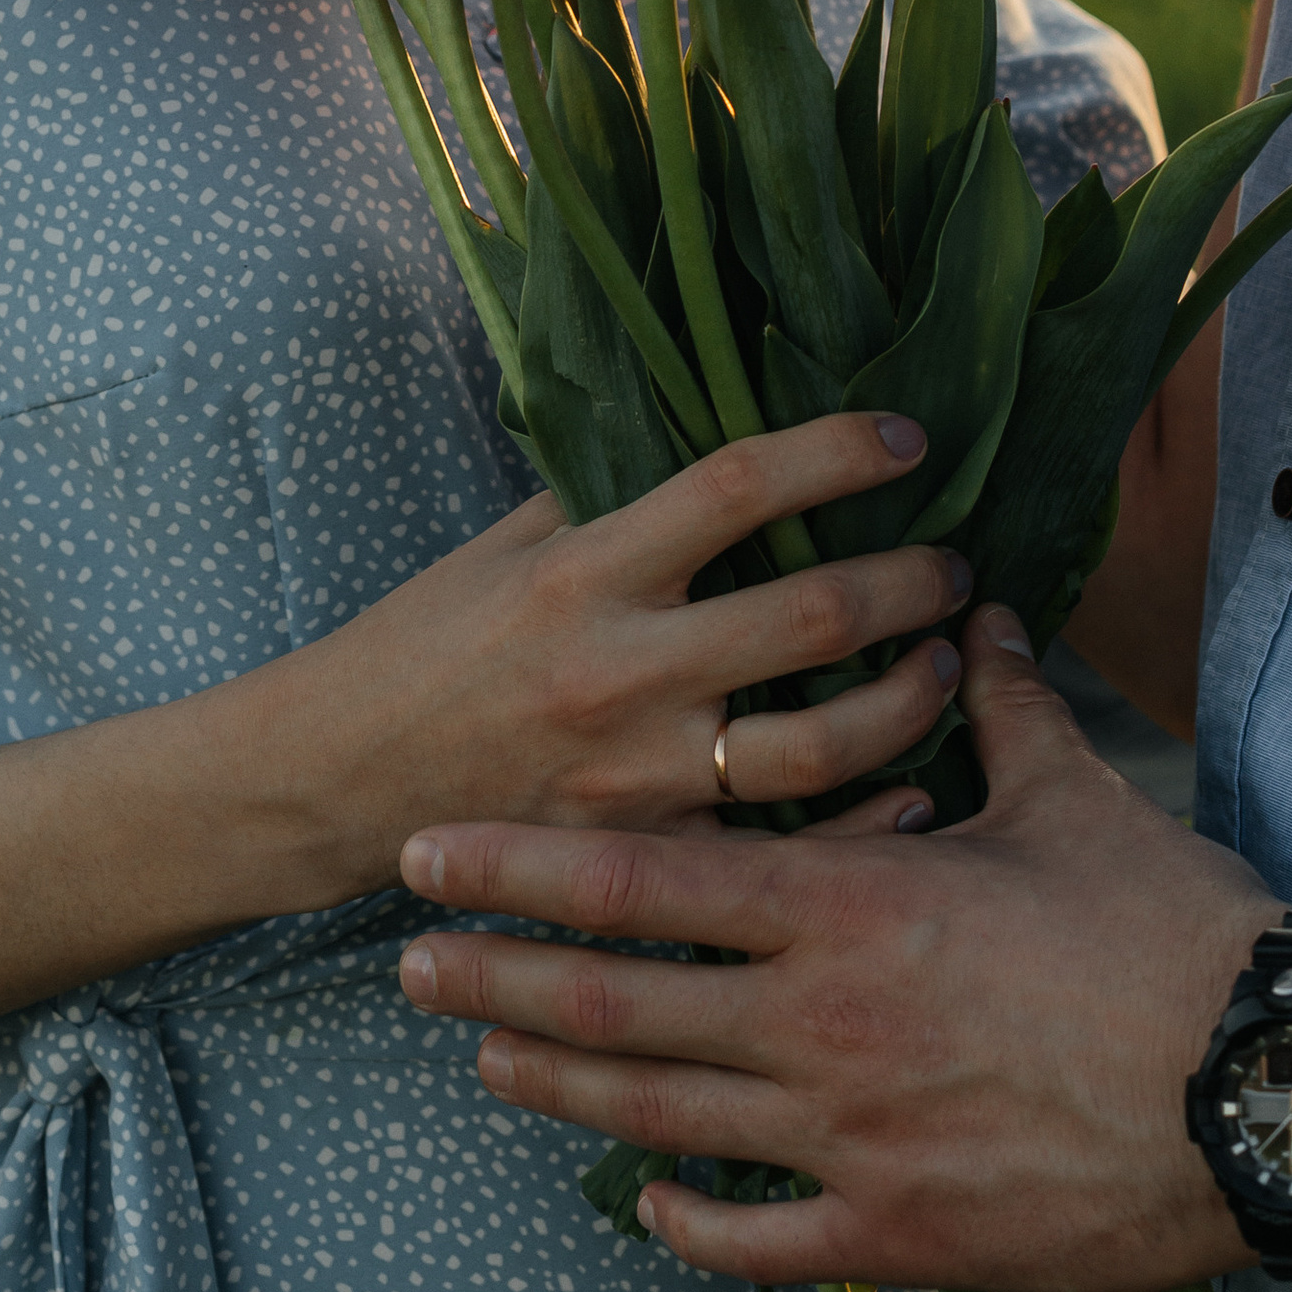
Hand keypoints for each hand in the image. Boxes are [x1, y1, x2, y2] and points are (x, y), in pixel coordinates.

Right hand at [289, 413, 968, 891]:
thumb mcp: (507, 546)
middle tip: (952, 566)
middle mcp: (622, 668)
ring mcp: (636, 772)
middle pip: (811, 615)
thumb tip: (725, 454)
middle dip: (909, 584)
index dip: (839, 453)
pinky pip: (781, 848)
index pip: (740, 485)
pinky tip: (910, 791)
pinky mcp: (638, 855)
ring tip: (941, 666)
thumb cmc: (424, 641)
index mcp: (589, 570)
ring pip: (821, 744)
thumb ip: (610, 502)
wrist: (338, 776)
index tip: (906, 436)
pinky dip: (862, 822)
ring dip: (908, 701)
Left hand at [394, 606, 1277, 1291]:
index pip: (641, 879)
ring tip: (486, 1057)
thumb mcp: (1070, 797)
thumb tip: (978, 614)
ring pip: (659, 1119)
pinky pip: (760, 1238)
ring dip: (561, 1082)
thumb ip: (999, 705)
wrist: (1268, 1092)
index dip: (520, 865)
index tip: (429, 851)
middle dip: (497, 975)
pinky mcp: (900, 1236)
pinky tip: (647, 1205)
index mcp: (846, 906)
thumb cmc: (1167, 931)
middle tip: (405, 961)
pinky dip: (692, 1222)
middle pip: (613, 1003)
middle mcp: (818, 1026)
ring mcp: (849, 1143)